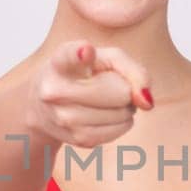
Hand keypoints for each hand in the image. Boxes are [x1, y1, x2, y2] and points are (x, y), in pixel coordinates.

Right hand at [24, 39, 153, 148]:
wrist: (44, 106)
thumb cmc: (81, 75)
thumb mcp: (105, 59)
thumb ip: (133, 70)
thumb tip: (147, 102)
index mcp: (59, 62)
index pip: (69, 56)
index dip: (79, 54)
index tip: (86, 51)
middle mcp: (55, 90)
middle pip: (119, 92)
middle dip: (124, 89)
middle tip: (109, 85)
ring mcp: (63, 118)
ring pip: (122, 114)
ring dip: (125, 108)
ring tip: (106, 100)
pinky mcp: (76, 139)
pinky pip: (118, 130)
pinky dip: (121, 123)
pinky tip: (106, 115)